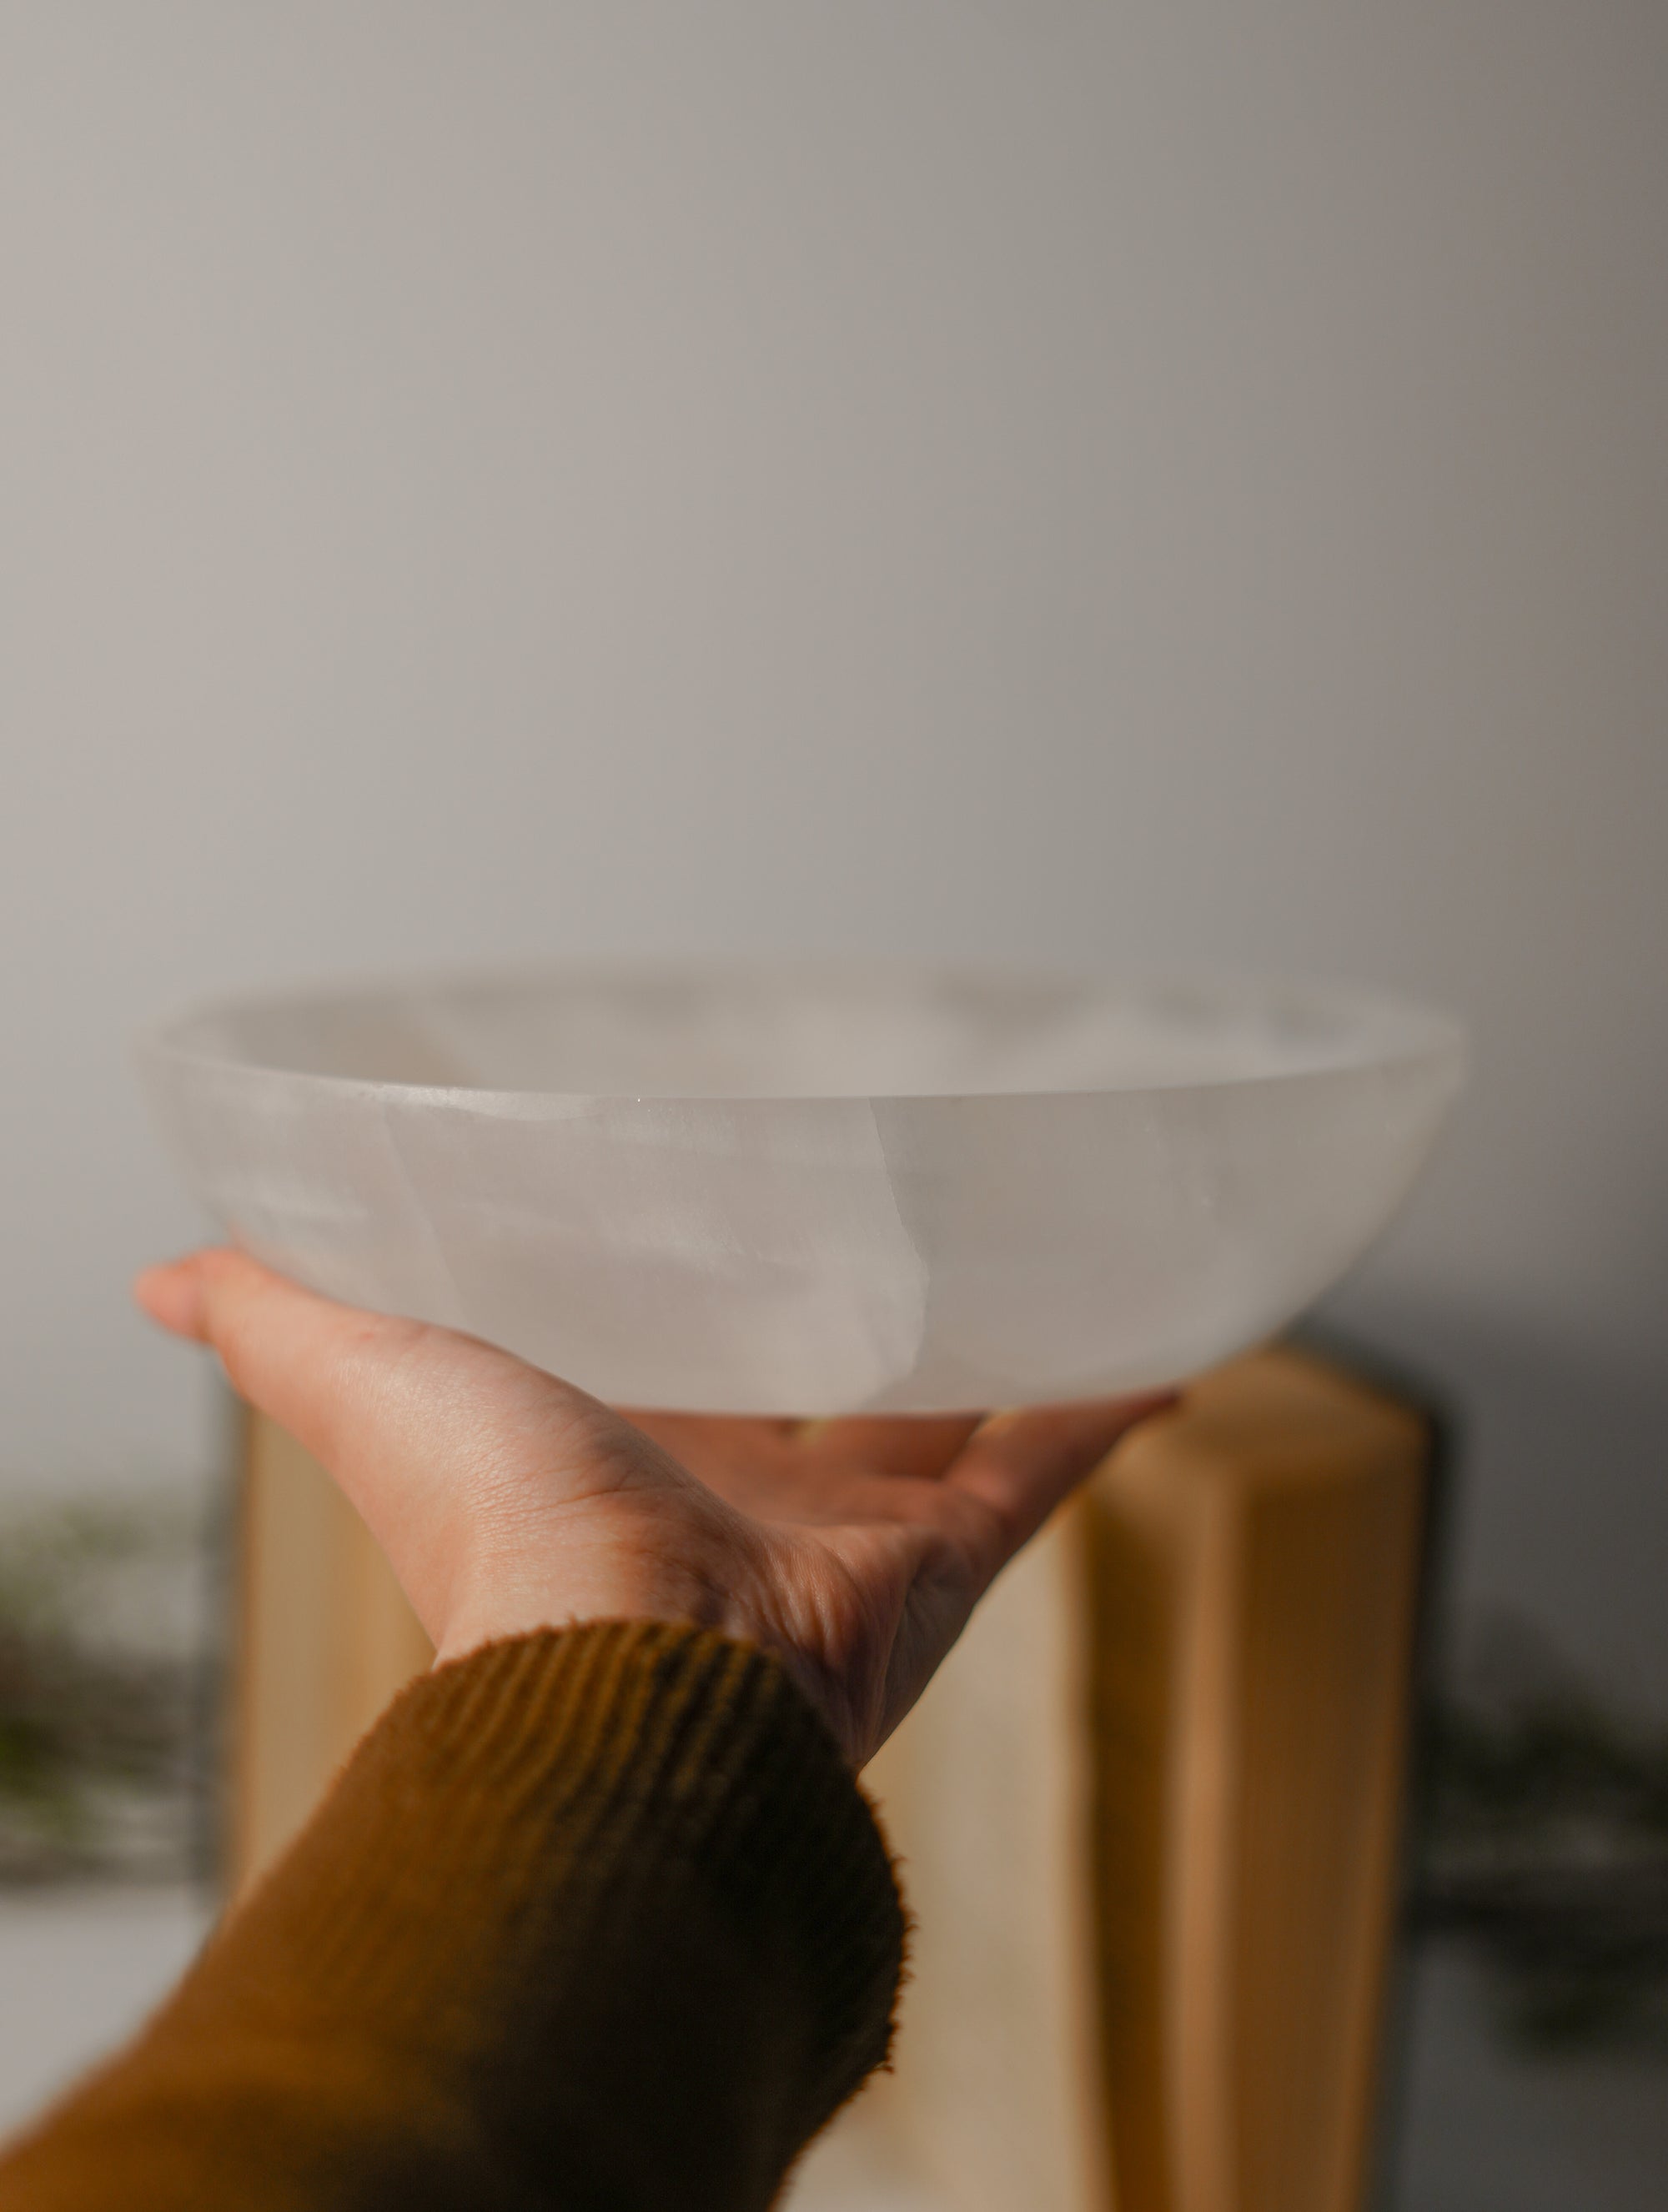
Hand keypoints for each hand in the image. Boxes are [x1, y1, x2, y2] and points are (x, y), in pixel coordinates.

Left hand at [136, 1250, 1170, 1765]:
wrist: (632, 1671)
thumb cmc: (502, 1537)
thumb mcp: (374, 1379)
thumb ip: (280, 1314)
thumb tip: (162, 1268)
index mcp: (622, 1459)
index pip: (664, 1368)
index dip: (685, 1299)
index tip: (713, 1220)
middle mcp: (740, 1507)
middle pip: (809, 1400)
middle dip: (846, 1323)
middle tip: (893, 1218)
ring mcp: (850, 1538)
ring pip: (943, 1427)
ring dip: (992, 1348)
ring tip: (1043, 1250)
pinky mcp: (942, 1560)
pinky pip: (1046, 1471)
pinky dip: (1105, 1406)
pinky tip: (1162, 1331)